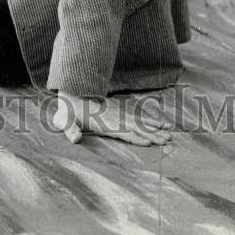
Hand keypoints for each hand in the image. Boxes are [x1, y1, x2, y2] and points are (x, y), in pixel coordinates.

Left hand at [52, 91, 171, 145]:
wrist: (72, 92)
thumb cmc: (68, 112)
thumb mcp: (64, 121)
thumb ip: (69, 130)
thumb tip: (75, 140)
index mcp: (102, 122)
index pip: (121, 131)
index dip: (134, 137)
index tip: (149, 142)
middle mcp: (114, 117)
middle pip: (136, 127)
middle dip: (153, 133)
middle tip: (168, 140)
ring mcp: (118, 113)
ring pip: (140, 122)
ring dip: (156, 127)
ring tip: (170, 133)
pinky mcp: (120, 111)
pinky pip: (139, 117)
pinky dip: (151, 120)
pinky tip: (162, 123)